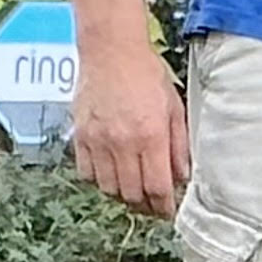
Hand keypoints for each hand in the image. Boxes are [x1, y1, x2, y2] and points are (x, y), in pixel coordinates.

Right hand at [73, 35, 190, 213]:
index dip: (163, 206)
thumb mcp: (174, 107)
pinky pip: (87, 174)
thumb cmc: (146, 73)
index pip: (157, 187)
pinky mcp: (80, 137)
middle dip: (145, 205)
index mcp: (151, 135)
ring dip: (122, 195)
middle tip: (152, 203)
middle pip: (132, 194)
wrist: (111, 51)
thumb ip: (179, 144)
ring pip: (108, 189)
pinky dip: (99, 181)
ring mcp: (98, 141)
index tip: (167, 211)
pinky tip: (111, 173)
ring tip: (132, 189)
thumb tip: (182, 176)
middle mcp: (123, 142)